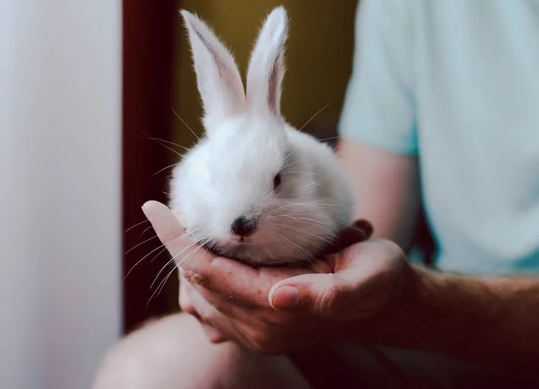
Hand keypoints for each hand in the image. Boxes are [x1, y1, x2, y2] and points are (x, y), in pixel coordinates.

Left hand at [143, 200, 412, 353]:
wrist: (383, 303)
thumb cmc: (377, 281)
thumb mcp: (367, 278)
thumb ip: (327, 293)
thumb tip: (278, 297)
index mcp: (278, 311)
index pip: (208, 273)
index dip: (178, 239)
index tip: (154, 207)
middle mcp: (258, 327)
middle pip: (195, 284)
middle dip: (178, 245)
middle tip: (172, 208)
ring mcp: (254, 330)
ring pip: (197, 295)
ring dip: (186, 260)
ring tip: (184, 225)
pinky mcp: (255, 324)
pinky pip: (210, 305)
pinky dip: (199, 277)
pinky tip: (205, 254)